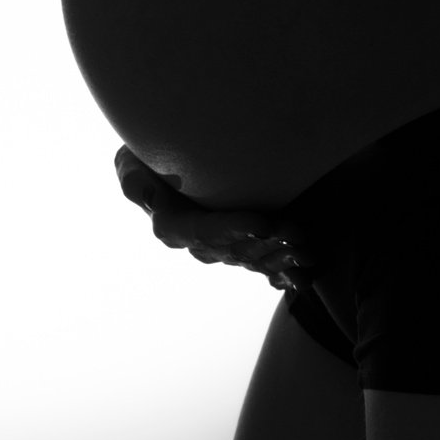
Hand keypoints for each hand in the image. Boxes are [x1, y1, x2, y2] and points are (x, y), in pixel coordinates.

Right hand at [114, 145, 313, 291]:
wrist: (175, 165)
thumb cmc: (150, 160)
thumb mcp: (132, 164)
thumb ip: (136, 181)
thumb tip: (146, 194)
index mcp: (175, 228)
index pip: (205, 232)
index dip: (234, 229)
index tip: (263, 223)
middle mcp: (201, 245)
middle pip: (236, 249)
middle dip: (267, 245)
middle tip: (297, 235)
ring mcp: (225, 249)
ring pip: (255, 260)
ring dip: (282, 259)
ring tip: (307, 252)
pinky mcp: (245, 247)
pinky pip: (264, 268)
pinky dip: (284, 275)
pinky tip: (302, 279)